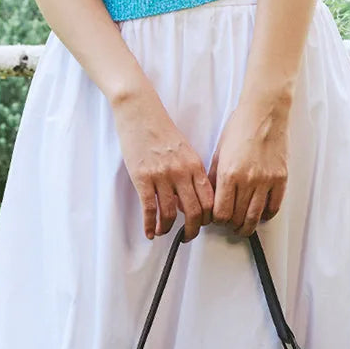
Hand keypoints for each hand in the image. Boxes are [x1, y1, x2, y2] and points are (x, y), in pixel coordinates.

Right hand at [113, 92, 213, 240]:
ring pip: (171, 213)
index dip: (207, 218)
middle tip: (186, 237)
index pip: (209, 200)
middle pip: (194, 211)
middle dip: (192, 230)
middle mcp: (181, 172)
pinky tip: (149, 233)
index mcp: (195, 165)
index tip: (201, 224)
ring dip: (167, 228)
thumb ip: (190, 175)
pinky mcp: (143, 178)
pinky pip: (149, 209)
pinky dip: (150, 225)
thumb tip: (188, 202)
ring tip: (163, 232)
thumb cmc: (162, 131)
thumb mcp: (184, 151)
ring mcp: (162, 175)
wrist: (140, 111)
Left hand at [209, 98, 288, 237]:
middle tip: (230, 225)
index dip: (217, 221)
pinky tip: (261, 214)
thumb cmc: (240, 128)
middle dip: (231, 226)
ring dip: (248, 227)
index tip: (218, 219)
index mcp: (229, 174)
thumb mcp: (218, 153)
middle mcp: (248, 180)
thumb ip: (214, 179)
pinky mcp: (281, 178)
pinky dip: (266, 215)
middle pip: (238, 218)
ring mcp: (266, 180)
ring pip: (255, 217)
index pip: (221, 213)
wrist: (264, 112)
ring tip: (244, 227)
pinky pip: (274, 208)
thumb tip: (209, 200)